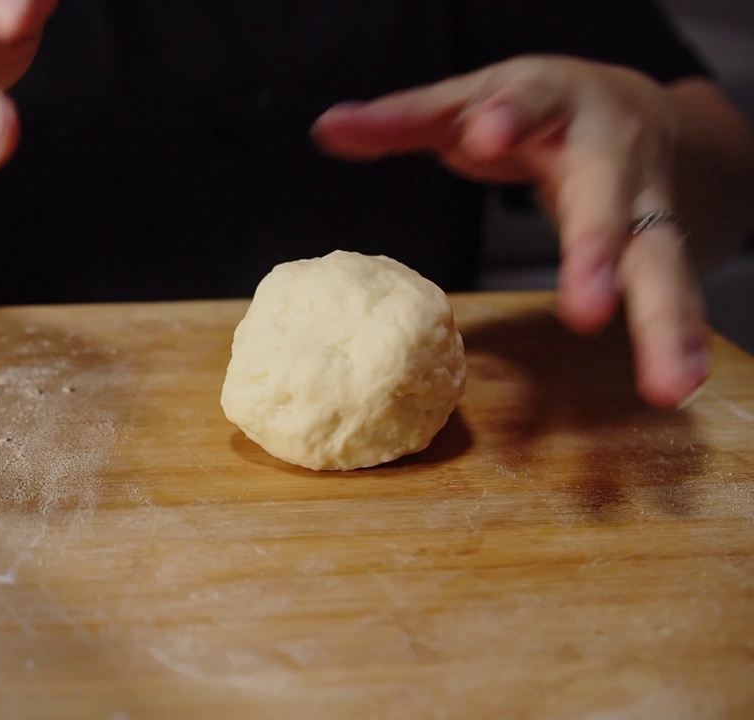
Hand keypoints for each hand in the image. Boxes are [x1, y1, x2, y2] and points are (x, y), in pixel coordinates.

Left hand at [311, 56, 707, 407]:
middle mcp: (610, 150)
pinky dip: (677, 337)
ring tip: (667, 382)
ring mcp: (642, 200)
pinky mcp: (658, 244)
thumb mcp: (469, 100)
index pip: (531, 102)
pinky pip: (672, 291)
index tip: (485, 133)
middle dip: (596, 250)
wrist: (625, 104)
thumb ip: (404, 118)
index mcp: (553, 100)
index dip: (510, 117)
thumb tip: (328, 128)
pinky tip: (676, 382)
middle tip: (587, 309)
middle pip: (607, 197)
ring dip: (664, 321)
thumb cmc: (529, 109)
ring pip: (660, 257)